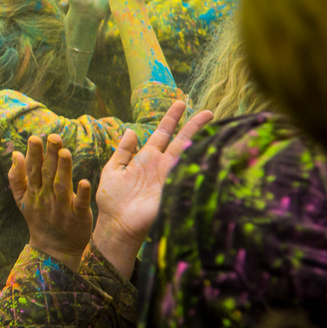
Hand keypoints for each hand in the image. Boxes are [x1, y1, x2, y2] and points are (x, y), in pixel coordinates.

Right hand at [9, 133, 91, 273]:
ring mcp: (62, 208)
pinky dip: (82, 194)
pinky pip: (80, 205)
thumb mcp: (23, 200)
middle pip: (47, 174)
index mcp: (34, 193)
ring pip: (62, 186)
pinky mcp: (78, 217)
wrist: (54, 250)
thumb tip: (16, 153)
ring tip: (66, 152)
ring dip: (64, 170)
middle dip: (50, 155)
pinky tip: (85, 182)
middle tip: (54, 137)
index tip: (35, 137)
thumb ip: (17, 177)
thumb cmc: (39, 220)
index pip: (33, 170)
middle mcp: (46, 198)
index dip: (34, 154)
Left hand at [91, 101, 213, 278]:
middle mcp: (161, 165)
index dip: (171, 119)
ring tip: (213, 125)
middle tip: (209, 111)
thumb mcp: (112, 170)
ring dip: (200, 141)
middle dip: (194, 126)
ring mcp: (169, 177)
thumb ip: (122, 151)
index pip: (163, 134)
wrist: (117, 224)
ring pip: (188, 155)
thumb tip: (129, 130)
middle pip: (181, 141)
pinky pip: (187, 175)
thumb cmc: (112, 200)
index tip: (181, 103)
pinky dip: (198, 165)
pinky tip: (209, 152)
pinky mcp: (173, 191)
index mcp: (146, 158)